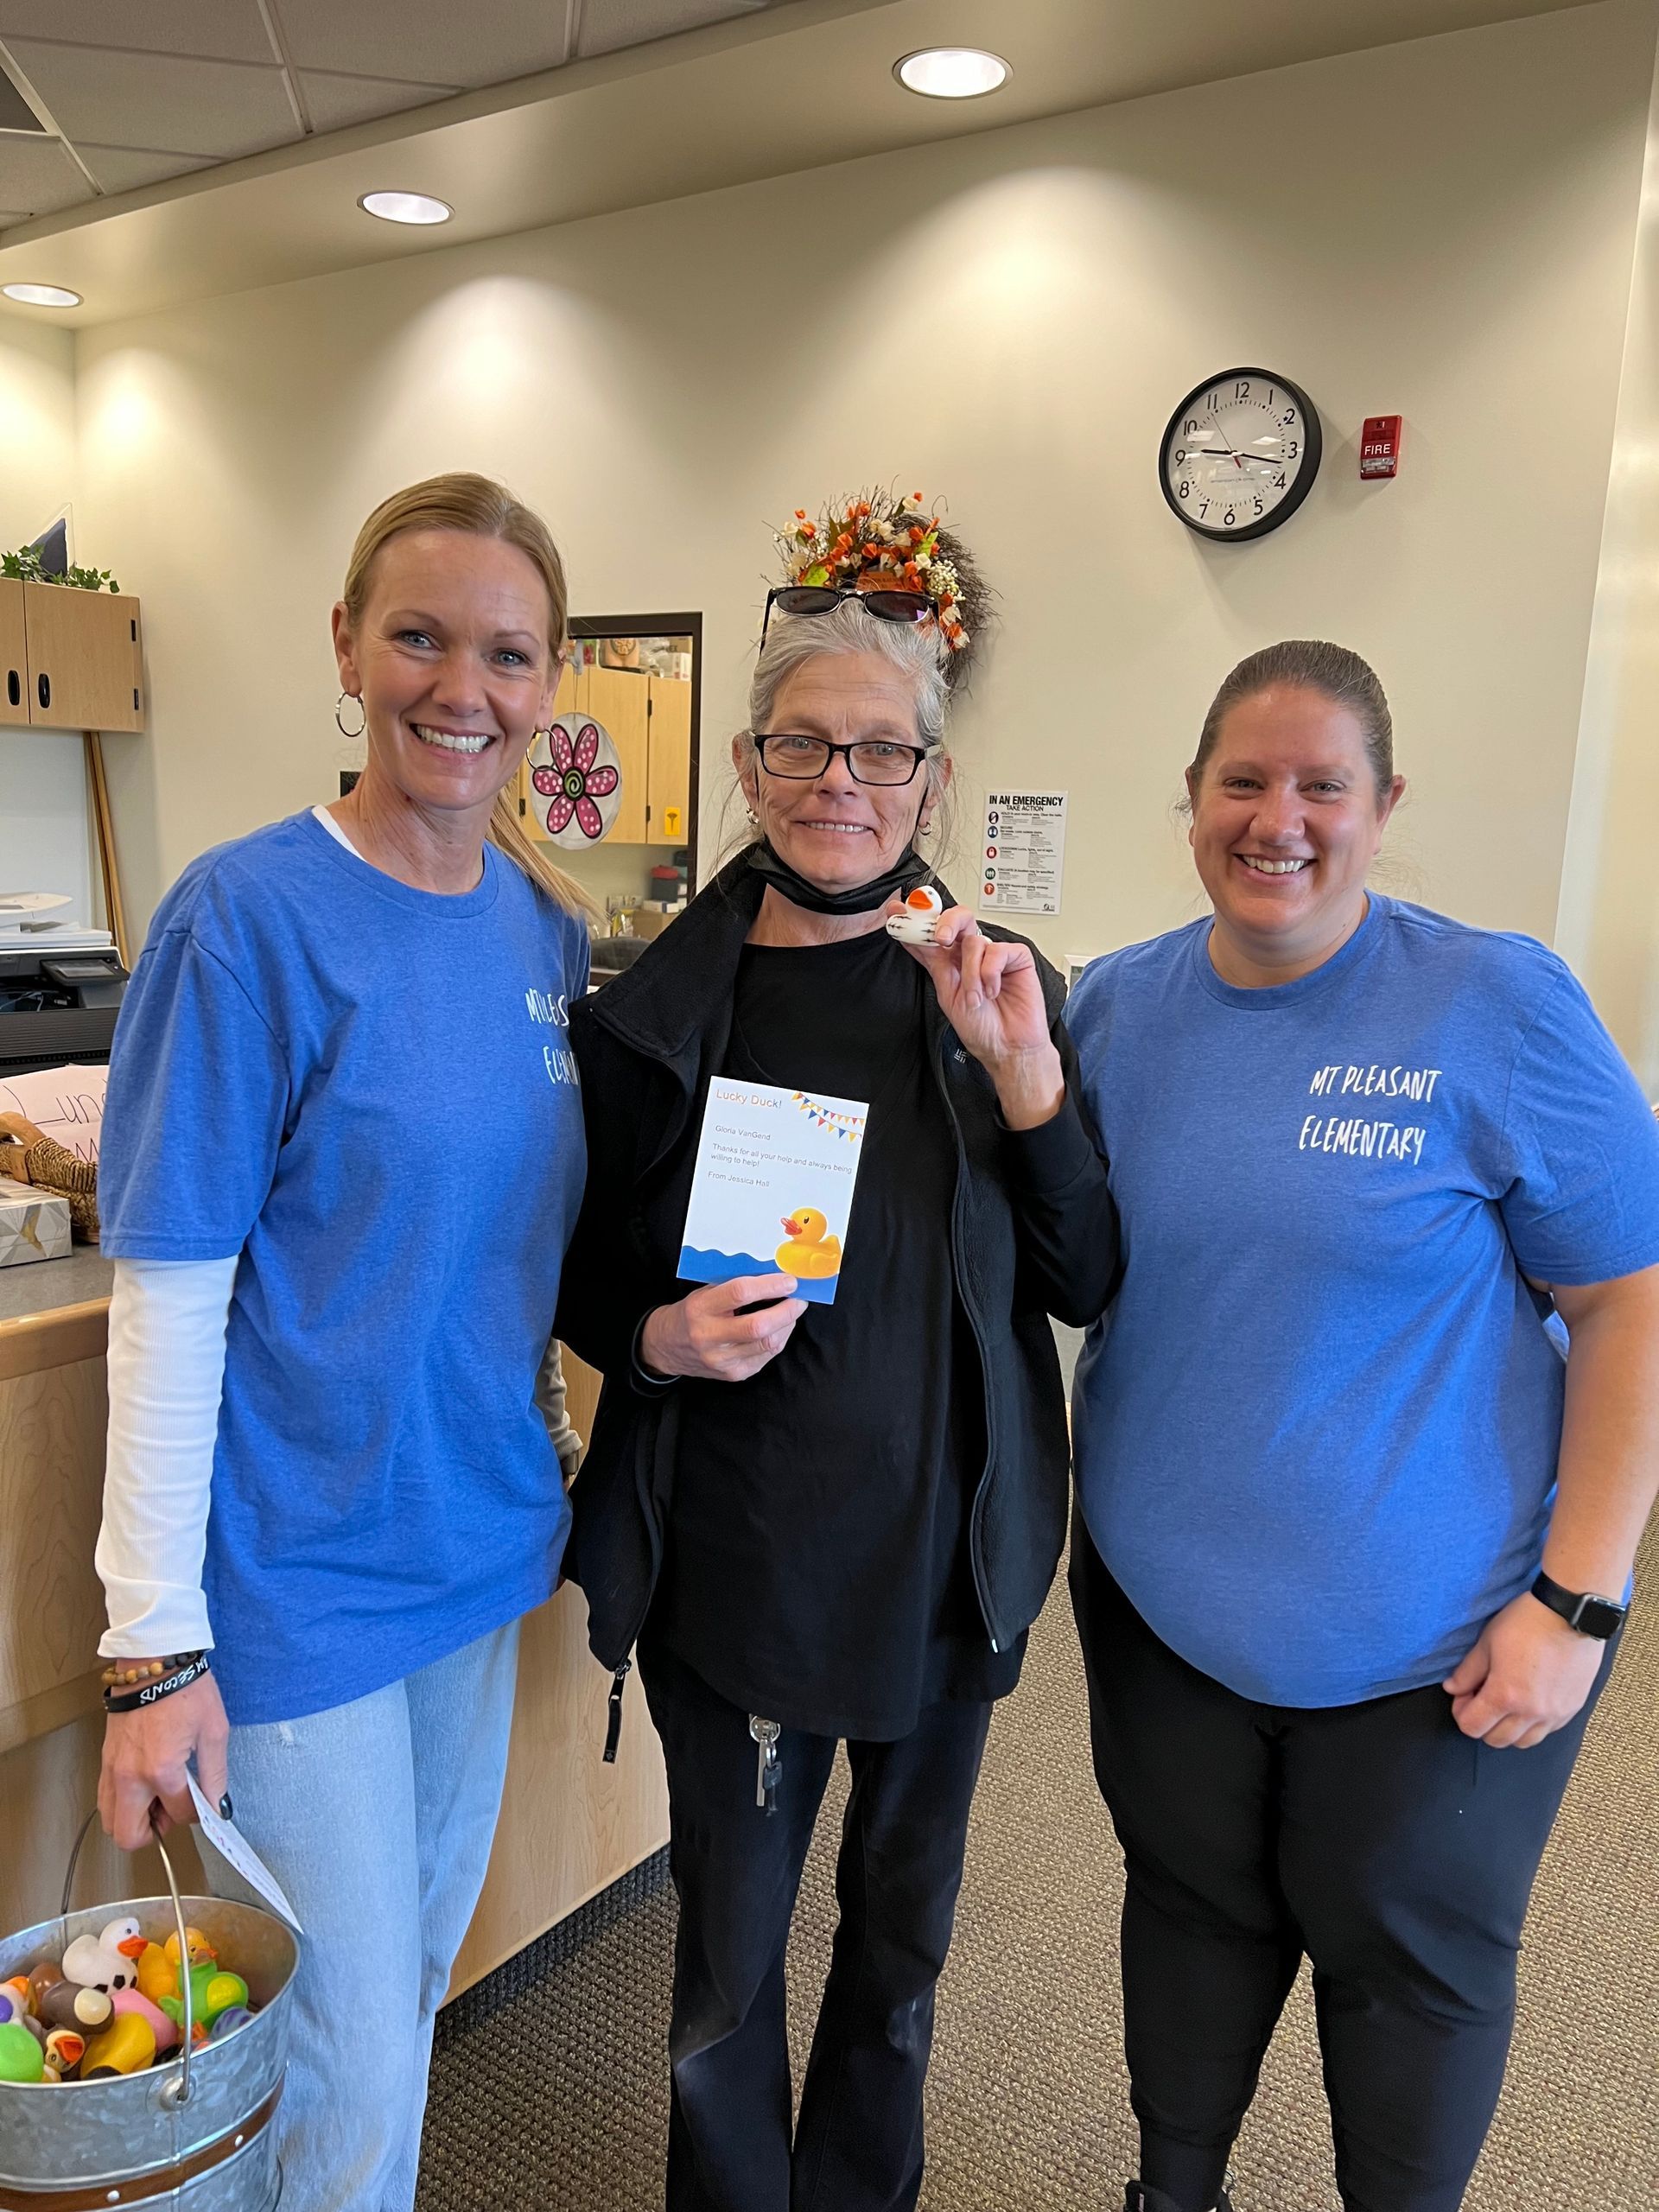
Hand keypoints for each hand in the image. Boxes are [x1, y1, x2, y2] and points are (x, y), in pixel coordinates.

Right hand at [99, 1672, 229, 1852]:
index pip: (180, 1815)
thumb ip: (215, 1774)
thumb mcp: (214, 1731)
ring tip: (159, 1796)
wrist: (155, 1662)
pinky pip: (105, 1796)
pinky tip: (146, 1782)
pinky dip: (123, 1801)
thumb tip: (218, 1804)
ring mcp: (113, 1769)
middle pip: (128, 1835)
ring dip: (134, 1818)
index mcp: (162, 1770)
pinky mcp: (105, 1759)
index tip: (204, 1803)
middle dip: (153, 1830)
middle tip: (173, 1809)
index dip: (197, 1814)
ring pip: (111, 1819)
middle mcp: (131, 1776)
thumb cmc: (187, 1691)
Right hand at [640, 1275, 805, 1382]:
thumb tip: (775, 1276)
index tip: (789, 1280)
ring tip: (792, 1311)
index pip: (740, 1293)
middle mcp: (709, 1337)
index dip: (770, 1285)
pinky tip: (779, 1328)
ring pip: (768, 1343)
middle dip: (787, 1310)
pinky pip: (767, 1356)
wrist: (667, 1347)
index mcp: (700, 1309)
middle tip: (799, 1299)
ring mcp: (722, 1360)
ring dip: (787, 1325)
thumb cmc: (691, 1313)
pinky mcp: (734, 1374)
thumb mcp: (704, 1292)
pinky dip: (779, 1339)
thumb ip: (735, 1285)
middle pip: (759, 1326)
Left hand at [892, 901, 1062, 1127]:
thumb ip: (933, 962)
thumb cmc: (981, 1027)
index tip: (897, 912)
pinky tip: (994, 991)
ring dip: (971, 975)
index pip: (931, 934)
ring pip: (974, 942)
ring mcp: (995, 955)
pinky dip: (991, 973)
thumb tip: (910, 937)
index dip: (915, 920)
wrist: (1007, 1048)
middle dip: (946, 923)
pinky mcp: (1016, 958)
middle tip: (941, 939)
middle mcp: (971, 955)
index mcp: (951, 963)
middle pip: (958, 919)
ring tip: (976, 998)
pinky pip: (997, 951)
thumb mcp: (947, 993)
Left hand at [1442, 1592, 1607, 1748]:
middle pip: (1497, 1740)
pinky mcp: (1573, 1709)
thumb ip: (1467, 1672)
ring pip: (1523, 1742)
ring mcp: (1555, 1714)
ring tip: (1505, 1703)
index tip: (1464, 1696)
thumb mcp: (1487, 1643)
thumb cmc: (1526, 1623)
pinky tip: (1528, 1703)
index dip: (1461, 1713)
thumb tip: (1452, 1689)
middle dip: (1482, 1723)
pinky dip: (1532, 1725)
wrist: (1570, 1613)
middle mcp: (1532, 1712)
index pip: (1472, 1727)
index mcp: (1505, 1696)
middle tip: (1481, 1698)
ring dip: (1508, 1729)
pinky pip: (1547, 1731)